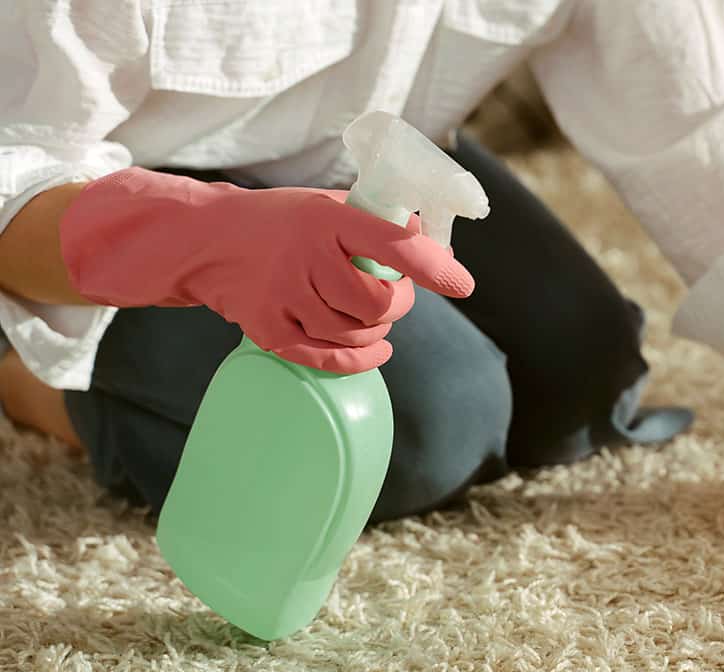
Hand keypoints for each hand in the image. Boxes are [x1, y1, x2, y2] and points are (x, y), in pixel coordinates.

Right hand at [59, 167, 474, 372]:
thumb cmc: (280, 221)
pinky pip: (329, 358)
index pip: (394, 245)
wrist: (206, 240)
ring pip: (356, 333)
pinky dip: (362, 358)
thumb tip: (434, 243)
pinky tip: (378, 349)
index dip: (433, 268)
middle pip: (378, 303)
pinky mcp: (269, 330)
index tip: (462, 284)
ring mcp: (284, 297)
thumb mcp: (327, 206)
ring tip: (371, 312)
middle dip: (399, 304)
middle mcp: (305, 258)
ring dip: (378, 329)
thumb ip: (377, 222)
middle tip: (394, 293)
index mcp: (326, 220)